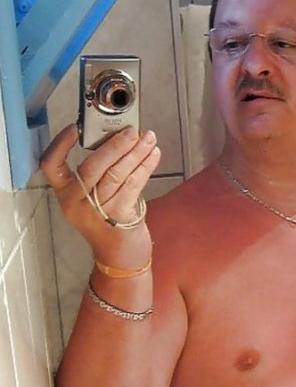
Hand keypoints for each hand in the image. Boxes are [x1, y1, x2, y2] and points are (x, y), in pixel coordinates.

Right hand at [40, 124, 159, 263]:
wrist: (120, 259)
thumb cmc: (109, 224)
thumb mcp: (93, 199)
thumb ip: (100, 174)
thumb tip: (120, 141)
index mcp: (66, 194)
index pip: (50, 166)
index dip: (59, 145)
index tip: (75, 128)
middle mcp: (76, 202)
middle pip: (92, 166)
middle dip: (114, 144)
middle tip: (131, 131)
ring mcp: (96, 211)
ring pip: (115, 174)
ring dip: (135, 153)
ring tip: (148, 138)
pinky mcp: (118, 216)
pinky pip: (132, 185)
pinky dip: (144, 167)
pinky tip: (153, 155)